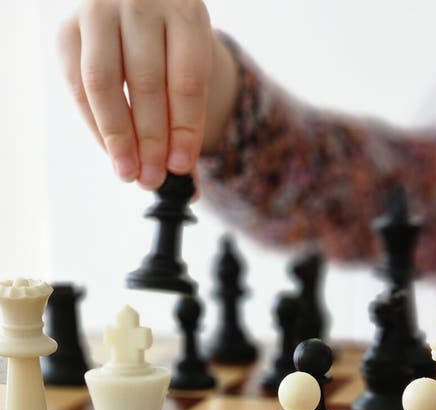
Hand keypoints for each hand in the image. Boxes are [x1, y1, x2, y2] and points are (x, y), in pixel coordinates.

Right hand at [59, 0, 236, 188]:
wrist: (143, 14)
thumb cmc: (173, 52)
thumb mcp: (190, 75)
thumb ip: (189, 124)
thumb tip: (186, 187)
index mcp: (185, 10)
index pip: (188, 80)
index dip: (185, 130)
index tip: (181, 168)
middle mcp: (140, 1)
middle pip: (146, 83)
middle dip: (150, 141)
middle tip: (153, 179)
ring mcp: (100, 10)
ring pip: (104, 83)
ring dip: (118, 137)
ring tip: (130, 173)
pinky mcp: (68, 29)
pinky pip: (77, 85)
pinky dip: (95, 125)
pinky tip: (111, 151)